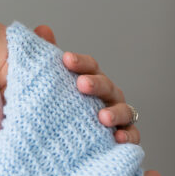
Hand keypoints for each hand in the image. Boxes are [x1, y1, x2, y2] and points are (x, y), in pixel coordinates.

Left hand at [34, 25, 139, 144]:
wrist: (59, 146)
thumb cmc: (58, 109)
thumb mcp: (49, 85)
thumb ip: (48, 59)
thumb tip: (43, 29)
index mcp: (90, 81)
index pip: (89, 67)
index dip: (80, 63)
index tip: (66, 59)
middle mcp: (106, 97)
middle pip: (107, 86)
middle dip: (96, 84)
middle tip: (81, 85)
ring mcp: (116, 117)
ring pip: (123, 110)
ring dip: (115, 112)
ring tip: (102, 117)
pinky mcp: (121, 139)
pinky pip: (131, 135)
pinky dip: (129, 136)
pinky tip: (118, 138)